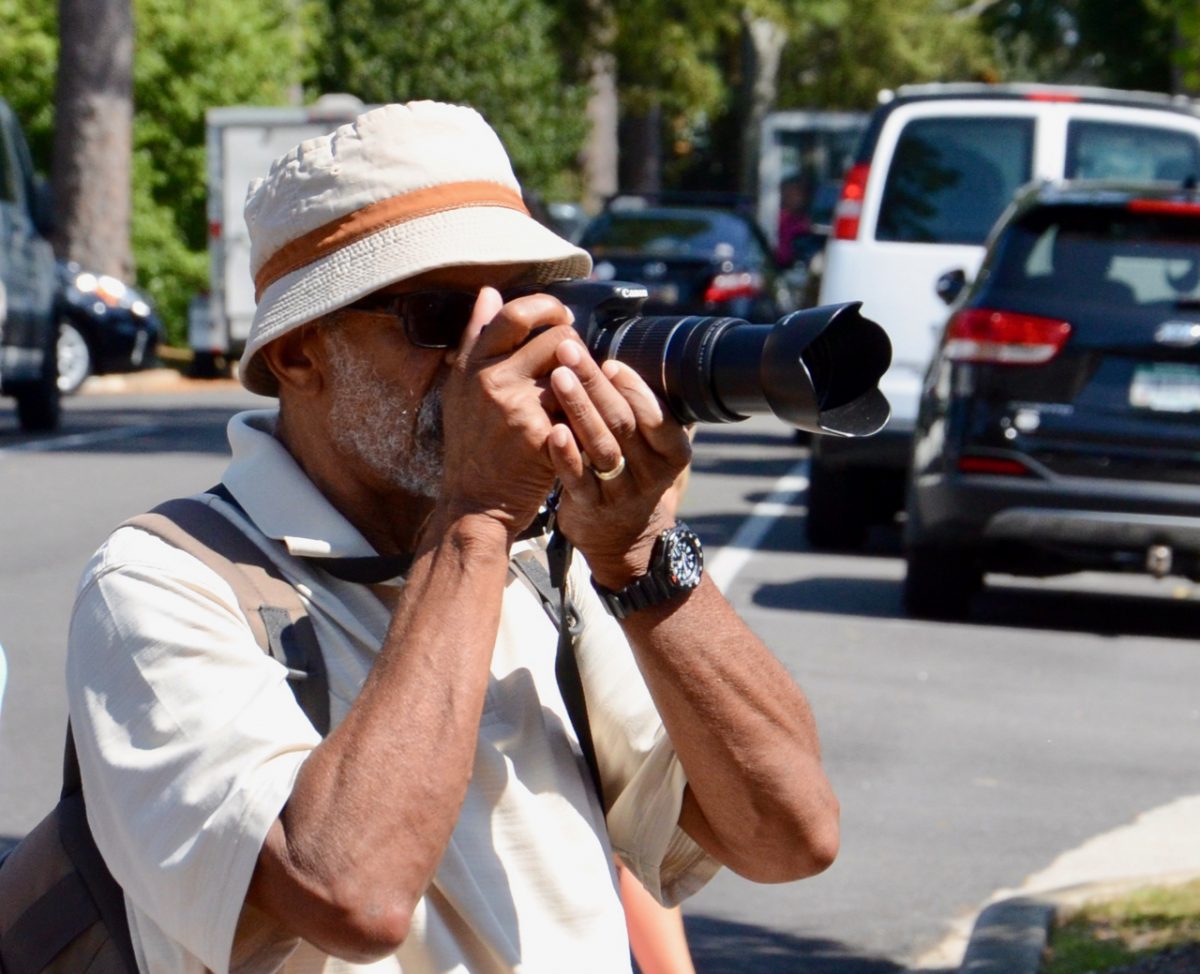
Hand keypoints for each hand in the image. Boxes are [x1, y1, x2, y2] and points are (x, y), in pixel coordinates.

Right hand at [436, 288, 575, 537]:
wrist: (475, 502)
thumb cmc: (472, 446)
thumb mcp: (461, 388)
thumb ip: (475, 339)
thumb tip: (489, 292)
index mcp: (474, 365)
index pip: (515, 314)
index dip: (547, 309)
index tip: (562, 319)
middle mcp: (492, 380)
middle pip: (556, 338)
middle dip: (575, 347)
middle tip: (577, 364)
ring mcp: (517, 408)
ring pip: (573, 372)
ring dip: (583, 379)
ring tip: (579, 392)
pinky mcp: (541, 436)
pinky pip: (578, 409)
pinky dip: (584, 412)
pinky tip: (580, 422)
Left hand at [545, 341, 692, 587]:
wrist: (623, 539)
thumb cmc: (634, 474)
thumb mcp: (654, 448)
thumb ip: (645, 411)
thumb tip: (632, 353)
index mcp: (673, 452)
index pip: (657, 415)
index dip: (633, 387)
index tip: (609, 361)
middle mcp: (652, 473)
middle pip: (624, 423)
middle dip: (595, 384)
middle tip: (570, 351)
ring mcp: (621, 493)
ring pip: (601, 447)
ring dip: (579, 409)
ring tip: (558, 377)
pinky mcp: (592, 508)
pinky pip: (578, 479)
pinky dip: (565, 454)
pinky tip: (552, 429)